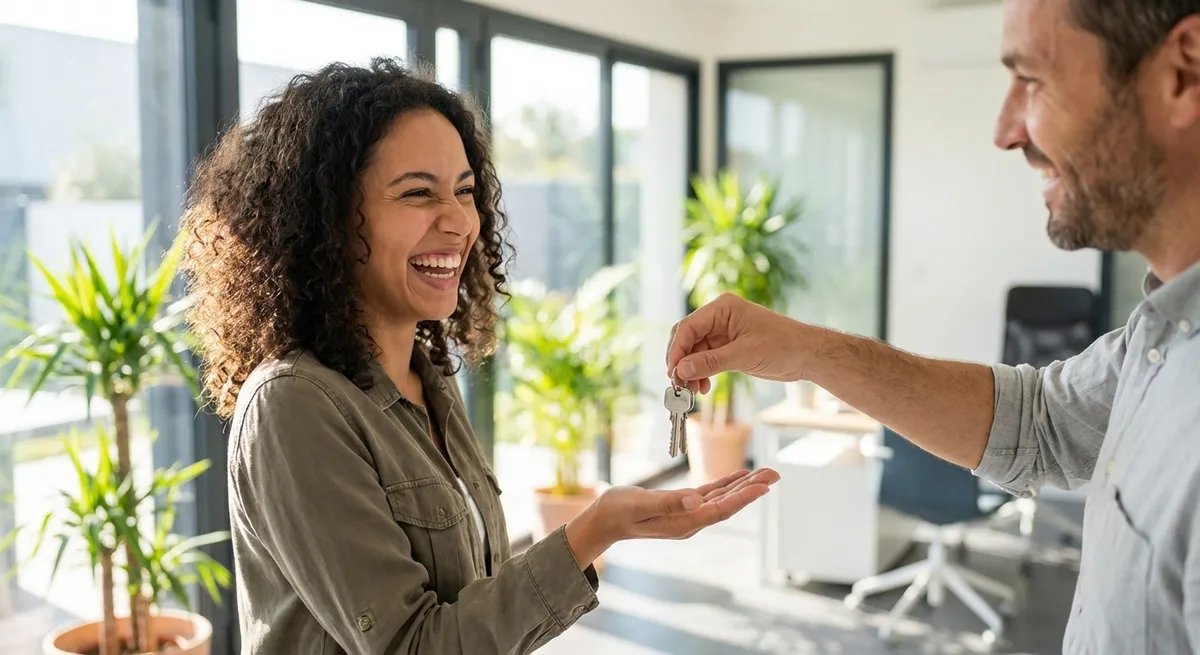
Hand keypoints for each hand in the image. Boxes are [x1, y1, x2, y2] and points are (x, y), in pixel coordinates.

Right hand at [564, 468, 779, 566]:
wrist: (603, 521)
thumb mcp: (640, 504)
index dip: (743, 497)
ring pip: (722, 498)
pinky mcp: (681, 506)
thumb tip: (697, 500)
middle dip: (752, 489)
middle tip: (776, 474)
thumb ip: (668, 503)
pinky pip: (710, 495)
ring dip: (744, 486)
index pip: (721, 508)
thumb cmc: (617, 511)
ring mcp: (687, 514)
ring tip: (765, 473)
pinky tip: (739, 477)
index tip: (764, 486)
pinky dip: (726, 485)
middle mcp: (690, 521)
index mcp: (684, 522)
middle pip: (728, 504)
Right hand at [666, 293, 812, 393]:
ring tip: (691, 390)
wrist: (807, 355)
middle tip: (678, 383)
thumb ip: (710, 362)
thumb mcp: (744, 355)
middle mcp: (720, 317)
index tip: (672, 372)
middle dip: (681, 361)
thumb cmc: (783, 346)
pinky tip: (703, 387)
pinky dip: (701, 372)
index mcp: (723, 308)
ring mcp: (723, 332)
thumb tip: (681, 370)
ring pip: (694, 351)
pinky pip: (705, 359)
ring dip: (690, 370)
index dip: (677, 350)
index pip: (689, 327)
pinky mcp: (728, 347)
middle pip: (687, 338)